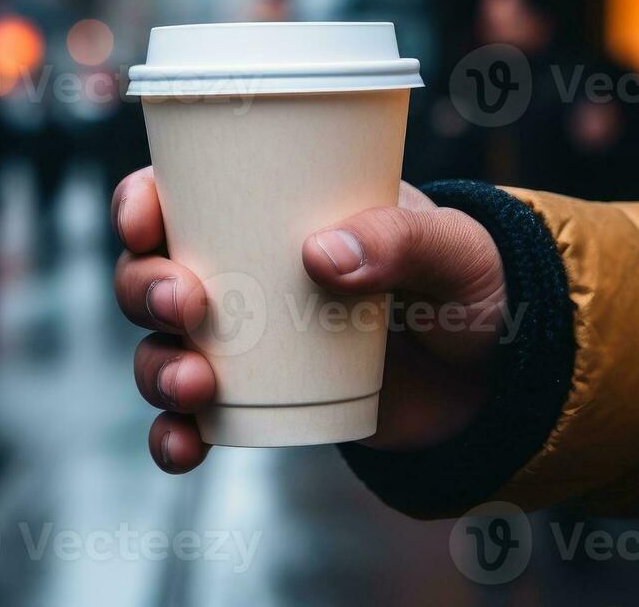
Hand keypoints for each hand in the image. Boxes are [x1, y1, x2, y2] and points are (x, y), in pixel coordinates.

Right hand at [111, 167, 507, 472]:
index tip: (147, 221)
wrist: (497, 377)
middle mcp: (243, 274)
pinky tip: (185, 446)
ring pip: (159, 348)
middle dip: (144, 288)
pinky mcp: (258, 403)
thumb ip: (404, 239)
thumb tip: (322, 255)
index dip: (140, 202)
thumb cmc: (471, 286)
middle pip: (150, 273)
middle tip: (186, 304)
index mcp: (274, 210)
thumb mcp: (454, 248)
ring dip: (156, 366)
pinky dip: (174, 436)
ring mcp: (246, 343)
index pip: (181, 192)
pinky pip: (193, 422)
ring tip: (196, 384)